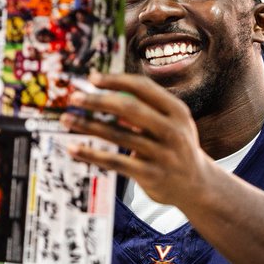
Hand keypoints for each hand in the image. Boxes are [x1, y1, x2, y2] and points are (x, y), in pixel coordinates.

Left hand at [59, 72, 216, 209]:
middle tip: (75, 97)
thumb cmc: (176, 147)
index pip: (143, 87)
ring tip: (67, 119)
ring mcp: (162, 154)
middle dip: (98, 100)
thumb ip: (147, 108)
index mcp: (177, 111)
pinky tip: (73, 148)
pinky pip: (114, 161)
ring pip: (118, 135)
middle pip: (129, 108)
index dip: (116, 80)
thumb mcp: (173, 123)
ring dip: (88, 125)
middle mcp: (172, 130)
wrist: (197, 185)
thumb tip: (106, 93)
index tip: (91, 78)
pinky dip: (91, 154)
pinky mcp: (149, 175)